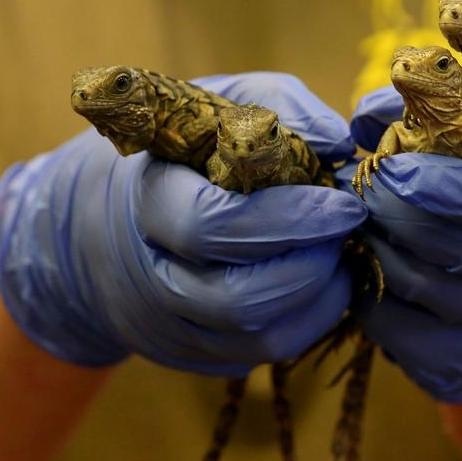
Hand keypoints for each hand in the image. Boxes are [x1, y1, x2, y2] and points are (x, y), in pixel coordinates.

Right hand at [0, 73, 366, 376]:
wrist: (113, 219)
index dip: (287, 218)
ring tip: (341, 249)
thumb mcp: (222, 105)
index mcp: (151, 203)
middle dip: (310, 263)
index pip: (210, 226)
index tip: (343, 200)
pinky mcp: (196, 355)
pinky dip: (309, 319)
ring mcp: (172, 325)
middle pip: (237, 298)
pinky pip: (264, 354)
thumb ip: (280, 107)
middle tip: (348, 227)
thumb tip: (337, 142)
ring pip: (257, 338)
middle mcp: (154, 276)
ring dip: (318, 295)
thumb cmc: (185, 151)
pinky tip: (323, 278)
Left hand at [341, 86, 461, 402]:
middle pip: (452, 246)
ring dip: (374, 251)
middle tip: (354, 190)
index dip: (434, 183)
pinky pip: (404, 333)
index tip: (385, 166)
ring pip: (423, 289)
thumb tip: (366, 121)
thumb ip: (430, 121)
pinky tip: (360, 267)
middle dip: (389, 213)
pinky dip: (370, 298)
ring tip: (353, 222)